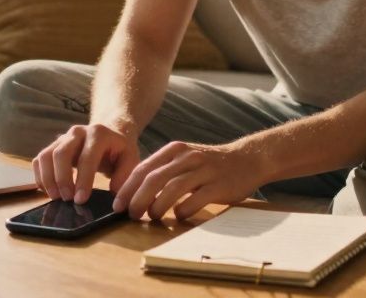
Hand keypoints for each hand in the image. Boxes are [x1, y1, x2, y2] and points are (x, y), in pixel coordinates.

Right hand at [32, 123, 140, 204]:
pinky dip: (40, 177)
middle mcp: (77, 132)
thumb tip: (115, 194)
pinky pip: (39, 160)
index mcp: (98, 134)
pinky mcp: (53, 146)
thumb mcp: (130, 158)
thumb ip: (125, 174)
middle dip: (62, 179)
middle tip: (68, 200)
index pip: (87, 157)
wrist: (109, 133)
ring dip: (48, 179)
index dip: (83, 180)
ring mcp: (62, 138)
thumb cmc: (119, 150)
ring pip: (46, 156)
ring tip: (56, 198)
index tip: (81, 200)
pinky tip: (48, 191)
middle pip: (61, 153)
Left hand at [112, 141, 261, 221]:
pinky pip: (194, 200)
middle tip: (130, 215)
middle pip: (154, 179)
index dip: (127, 188)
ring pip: (172, 189)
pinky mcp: (218, 186)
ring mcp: (204, 171)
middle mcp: (188, 157)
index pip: (144, 169)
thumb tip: (134, 192)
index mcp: (175, 150)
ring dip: (157, 206)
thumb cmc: (210, 164)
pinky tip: (178, 216)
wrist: (248, 159)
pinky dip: (182, 211)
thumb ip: (164, 170)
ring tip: (151, 217)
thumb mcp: (185, 158)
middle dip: (137, 199)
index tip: (118, 204)